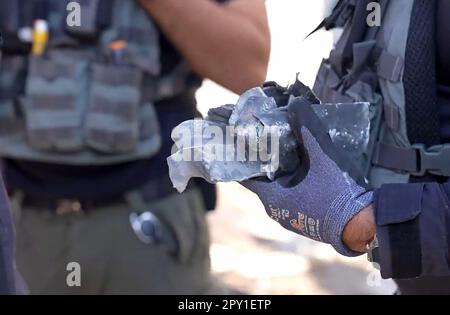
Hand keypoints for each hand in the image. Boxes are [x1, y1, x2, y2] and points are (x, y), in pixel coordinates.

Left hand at [243, 97, 373, 255]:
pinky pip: (292, 197)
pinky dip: (293, 183)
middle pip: (264, 181)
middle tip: (267, 140)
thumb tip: (295, 103)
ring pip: (280, 190)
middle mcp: (277, 211)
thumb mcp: (321, 157)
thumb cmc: (337, 192)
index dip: (246, 159)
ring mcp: (291, 218)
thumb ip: (307, 129)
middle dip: (266, 162)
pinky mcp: (306, 220)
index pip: (249, 177)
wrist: (362, 224)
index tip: (243, 144)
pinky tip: (303, 168)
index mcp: (273, 198)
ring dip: (282, 173)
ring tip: (286, 149)